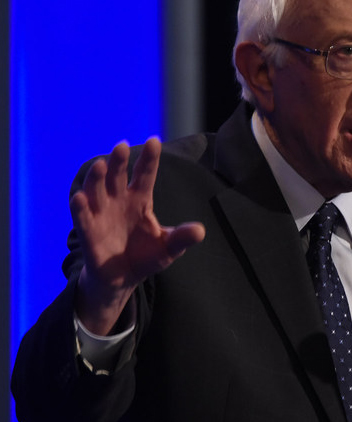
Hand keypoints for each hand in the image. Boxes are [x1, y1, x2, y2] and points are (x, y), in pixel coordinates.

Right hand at [70, 137, 205, 334]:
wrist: (122, 280)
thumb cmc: (146, 257)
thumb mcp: (168, 248)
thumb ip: (181, 238)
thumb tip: (201, 231)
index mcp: (140, 199)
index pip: (145, 175)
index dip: (149, 159)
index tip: (154, 140)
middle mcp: (119, 201)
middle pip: (118, 176)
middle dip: (119, 161)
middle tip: (122, 145)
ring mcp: (102, 214)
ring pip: (97, 190)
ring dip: (97, 178)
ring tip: (101, 165)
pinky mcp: (88, 232)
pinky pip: (83, 217)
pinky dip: (80, 208)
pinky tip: (80, 198)